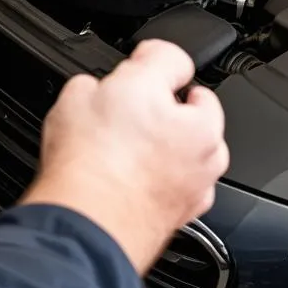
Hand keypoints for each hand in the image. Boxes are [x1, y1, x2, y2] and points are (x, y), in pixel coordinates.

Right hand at [21, 39, 228, 274]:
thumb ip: (105, 79)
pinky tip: (125, 176)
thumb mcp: (82, 91)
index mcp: (195, 115)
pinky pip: (175, 183)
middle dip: (160, 106)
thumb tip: (107, 85)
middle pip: (187, 110)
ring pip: (185, 150)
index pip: (176, 64)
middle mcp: (205, 149)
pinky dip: (158, 177)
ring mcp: (198, 186)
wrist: (86, 227)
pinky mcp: (183, 216)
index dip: (145, 60)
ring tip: (121, 148)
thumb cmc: (91, 165)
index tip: (133, 65)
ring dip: (164, 144)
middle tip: (121, 111)